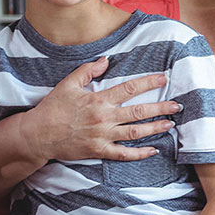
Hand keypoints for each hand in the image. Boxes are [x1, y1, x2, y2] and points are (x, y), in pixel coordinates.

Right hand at [19, 56, 180, 162]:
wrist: (37, 135)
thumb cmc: (52, 108)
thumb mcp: (68, 84)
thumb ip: (88, 70)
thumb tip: (106, 59)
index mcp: (98, 100)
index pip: (130, 88)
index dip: (149, 82)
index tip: (163, 78)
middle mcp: (104, 118)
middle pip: (139, 112)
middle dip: (161, 108)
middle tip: (177, 105)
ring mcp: (103, 136)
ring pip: (135, 133)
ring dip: (155, 128)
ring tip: (171, 124)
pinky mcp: (99, 151)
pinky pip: (124, 154)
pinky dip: (140, 153)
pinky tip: (153, 150)